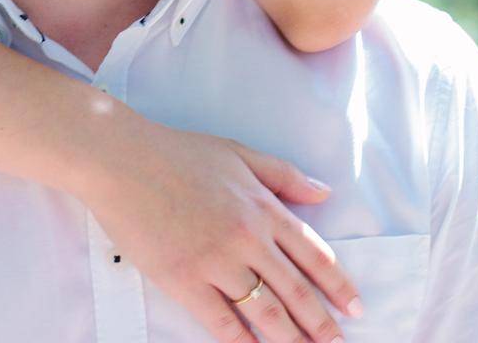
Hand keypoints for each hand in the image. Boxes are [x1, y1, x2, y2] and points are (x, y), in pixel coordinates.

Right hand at [83, 113, 361, 341]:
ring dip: (291, 339)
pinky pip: (223, 322)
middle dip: (322, 323)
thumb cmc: (178, 152)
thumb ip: (283, 175)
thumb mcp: (238, 153)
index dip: (338, 285)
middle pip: (296, 291)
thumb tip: (323, 192)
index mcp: (262, 206)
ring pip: (266, 312)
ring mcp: (216, 261)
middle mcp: (247, 237)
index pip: (313, 254)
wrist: (123, 159)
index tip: (354, 307)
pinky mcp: (185, 281)